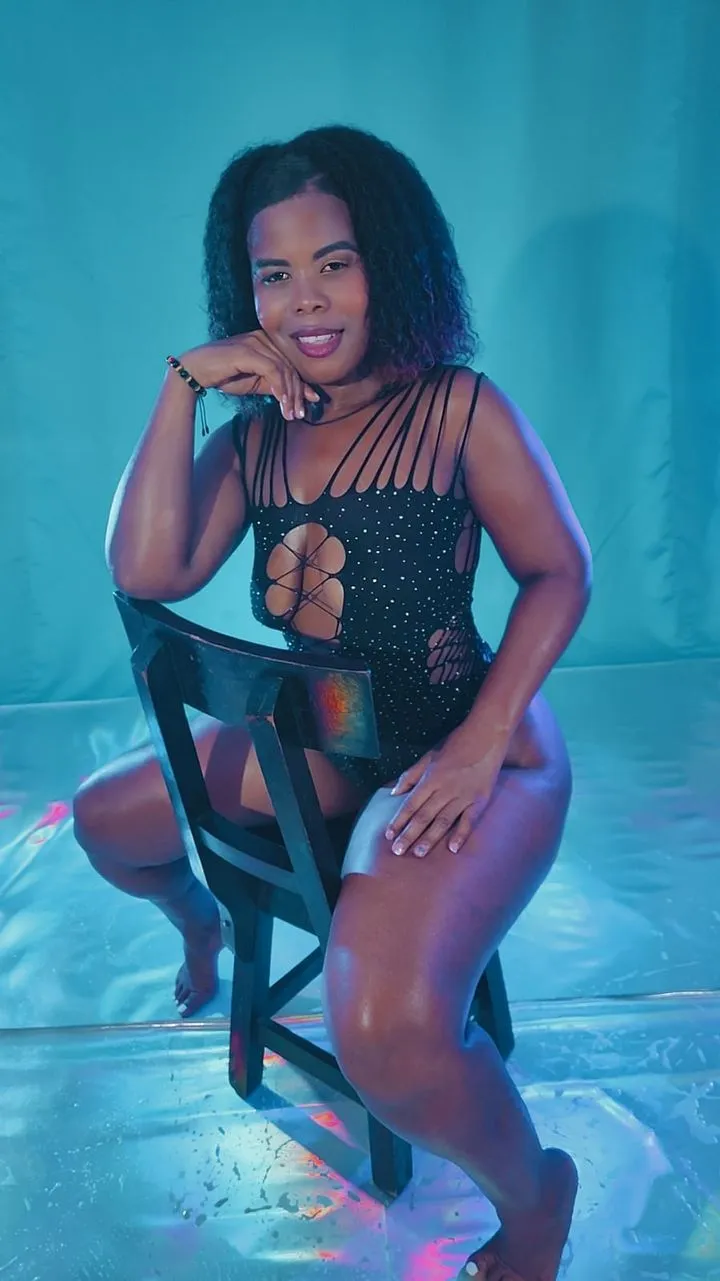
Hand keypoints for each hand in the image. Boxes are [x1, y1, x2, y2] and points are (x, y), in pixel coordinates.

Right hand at [180, 331, 319, 420]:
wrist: (195, 371)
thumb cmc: (224, 376)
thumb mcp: (256, 383)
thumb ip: (277, 386)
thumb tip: (304, 396)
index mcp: (266, 341)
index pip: (290, 364)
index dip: (301, 385)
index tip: (309, 404)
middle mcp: (263, 337)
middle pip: (290, 367)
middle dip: (298, 393)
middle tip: (299, 414)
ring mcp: (255, 342)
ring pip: (284, 369)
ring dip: (290, 394)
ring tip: (291, 414)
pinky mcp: (248, 350)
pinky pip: (272, 370)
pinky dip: (280, 389)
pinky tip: (282, 403)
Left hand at [384, 727, 505, 857]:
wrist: (487, 734)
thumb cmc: (456, 743)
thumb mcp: (429, 755)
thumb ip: (411, 775)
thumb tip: (394, 794)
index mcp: (431, 777)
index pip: (410, 804)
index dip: (398, 821)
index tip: (389, 835)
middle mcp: (445, 788)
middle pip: (424, 816)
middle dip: (409, 835)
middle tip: (398, 852)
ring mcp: (464, 794)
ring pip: (443, 821)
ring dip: (430, 838)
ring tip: (418, 854)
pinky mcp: (481, 799)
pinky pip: (469, 820)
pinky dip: (461, 834)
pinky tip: (453, 849)